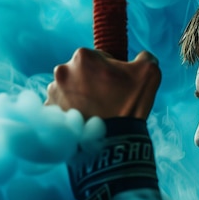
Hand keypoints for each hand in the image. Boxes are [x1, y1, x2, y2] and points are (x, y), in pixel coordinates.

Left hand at [45, 48, 160, 119]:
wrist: (112, 143)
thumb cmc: (129, 105)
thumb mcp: (149, 74)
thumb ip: (146, 57)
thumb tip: (143, 56)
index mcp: (83, 56)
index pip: (101, 58)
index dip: (112, 72)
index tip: (117, 87)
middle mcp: (62, 70)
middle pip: (83, 72)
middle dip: (94, 82)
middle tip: (108, 100)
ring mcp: (53, 92)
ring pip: (71, 89)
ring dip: (81, 96)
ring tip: (97, 112)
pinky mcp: (50, 111)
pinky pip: (62, 106)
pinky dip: (72, 111)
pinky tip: (86, 119)